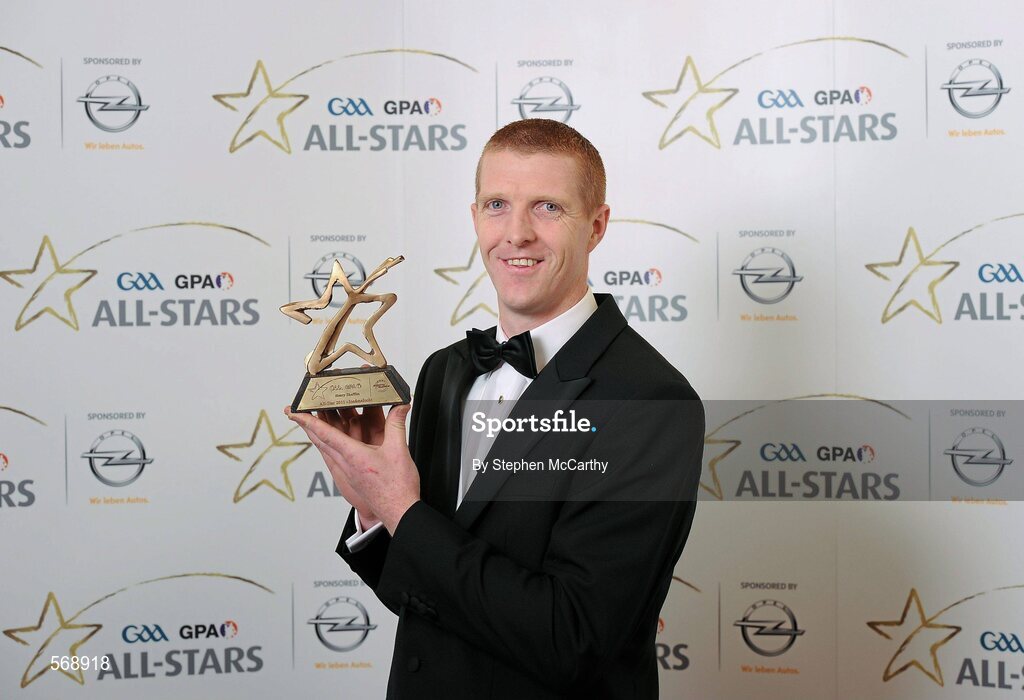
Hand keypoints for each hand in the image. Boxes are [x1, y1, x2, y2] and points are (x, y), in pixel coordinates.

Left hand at [285, 403, 419, 533]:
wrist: (398, 512)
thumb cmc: (396, 487)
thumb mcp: (399, 451)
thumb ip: (397, 424)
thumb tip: (400, 406)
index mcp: (353, 456)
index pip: (324, 434)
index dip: (308, 420)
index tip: (293, 411)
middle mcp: (346, 463)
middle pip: (320, 440)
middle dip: (306, 424)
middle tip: (296, 411)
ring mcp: (347, 471)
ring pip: (326, 448)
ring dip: (317, 433)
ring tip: (311, 420)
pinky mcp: (352, 476)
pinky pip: (334, 456)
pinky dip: (329, 444)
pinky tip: (332, 440)